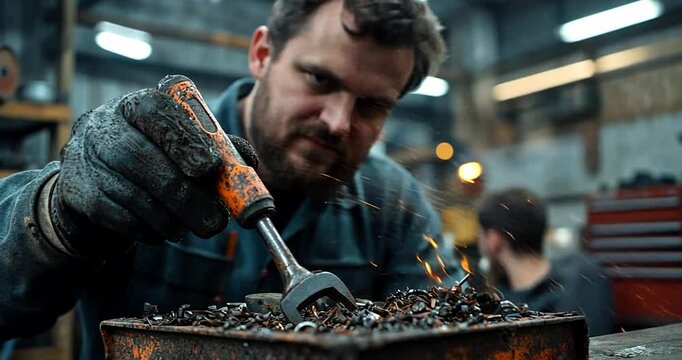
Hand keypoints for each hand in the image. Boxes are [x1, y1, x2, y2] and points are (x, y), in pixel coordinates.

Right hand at [47, 89, 256, 257]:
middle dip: (184, 195)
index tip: (211, 168)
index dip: (184, 139)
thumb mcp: (185, 142)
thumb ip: (218, 148)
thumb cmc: (157, 155)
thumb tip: (248, 162)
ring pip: (131, 195)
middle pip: (140, 159)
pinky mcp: (78, 194)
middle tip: (217, 221)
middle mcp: (104, 126)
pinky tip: (167, 232)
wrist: (99, 178)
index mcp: (136, 105)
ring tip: (196, 228)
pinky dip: (150, 230)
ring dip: (171, 218)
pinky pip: (119, 218)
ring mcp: (86, 160)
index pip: (156, 111)